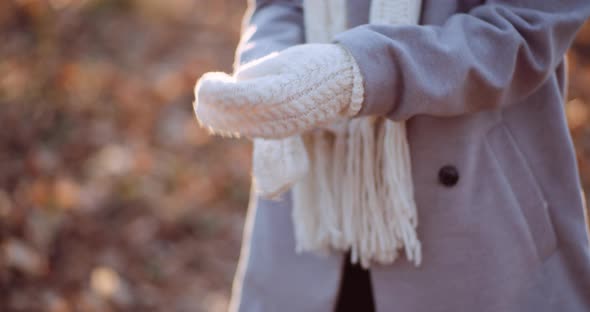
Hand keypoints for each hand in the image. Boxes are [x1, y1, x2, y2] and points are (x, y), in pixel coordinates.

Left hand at [194, 43, 363, 138]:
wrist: (344, 84)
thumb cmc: (312, 65)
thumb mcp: (280, 62)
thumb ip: (253, 76)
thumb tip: (231, 88)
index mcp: (277, 95)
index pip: (234, 98)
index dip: (215, 91)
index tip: (208, 80)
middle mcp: (277, 118)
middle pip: (231, 117)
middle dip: (211, 104)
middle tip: (205, 88)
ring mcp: (279, 130)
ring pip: (237, 127)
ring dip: (218, 114)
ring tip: (210, 98)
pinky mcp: (280, 134)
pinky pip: (249, 130)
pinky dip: (232, 121)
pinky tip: (224, 111)